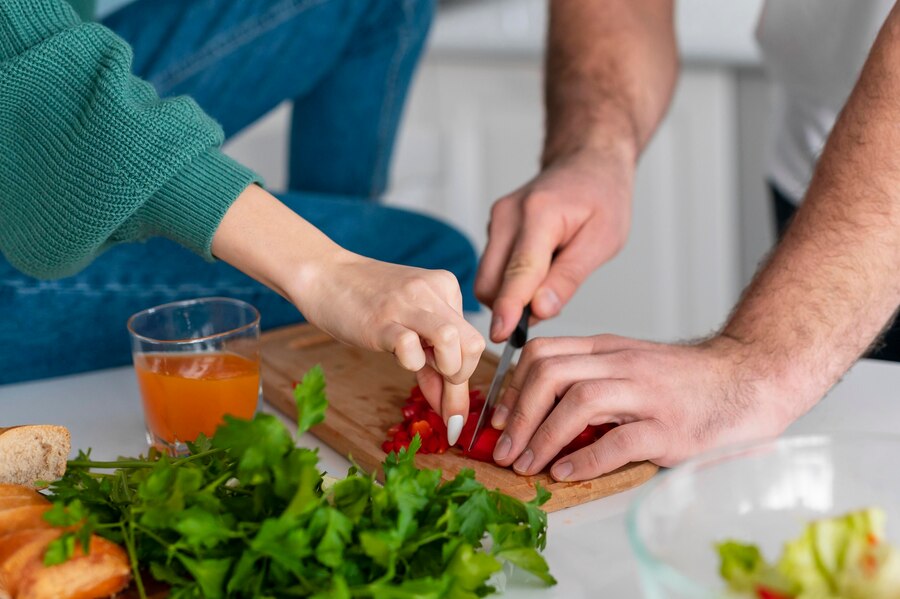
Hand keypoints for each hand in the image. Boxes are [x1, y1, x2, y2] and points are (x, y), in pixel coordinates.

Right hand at [210, 185, 484, 443]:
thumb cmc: (366, 303)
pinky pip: (409, 346)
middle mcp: (433, 292)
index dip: (464, 375)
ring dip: (443, 368)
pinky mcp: (380, 320)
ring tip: (420, 367)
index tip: (449, 404)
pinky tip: (394, 355)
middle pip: (474, 344)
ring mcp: (407, 303)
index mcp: (446, 289)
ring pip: (452, 340)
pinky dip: (409, 362)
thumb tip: (452, 413)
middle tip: (436, 381)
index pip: (474, 340)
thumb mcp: (409, 327)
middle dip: (460, 376)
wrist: (324, 275)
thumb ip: (433, 366)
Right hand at [475, 149, 633, 341]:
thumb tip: (540, 311)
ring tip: (550, 281)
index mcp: (539, 214)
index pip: (518, 271)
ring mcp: (496, 220)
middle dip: (510, 307)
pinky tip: (540, 269)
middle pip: (490, 281)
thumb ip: (569, 278)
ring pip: (487, 279)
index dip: (509, 307)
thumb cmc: (602, 197)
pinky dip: (511, 282)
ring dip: (511, 296)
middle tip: (549, 306)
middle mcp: (508, 215)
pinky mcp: (493, 228)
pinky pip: (492, 269)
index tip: (501, 334)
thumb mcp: (603, 240)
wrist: (587, 163)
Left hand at [489, 335, 803, 480]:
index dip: (511, 388)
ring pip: (578, 402)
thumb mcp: (630, 363)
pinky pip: (617, 442)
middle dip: (516, 415)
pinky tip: (565, 474)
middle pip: (550, 374)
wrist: (750, 378)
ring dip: (542, 437)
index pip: (541, 353)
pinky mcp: (669, 428)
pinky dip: (583, 460)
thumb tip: (536, 408)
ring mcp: (647, 395)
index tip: (498, 420)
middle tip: (504, 450)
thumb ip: (589, 376)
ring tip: (526, 465)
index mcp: (607, 349)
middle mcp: (622, 365)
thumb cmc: (685, 379)